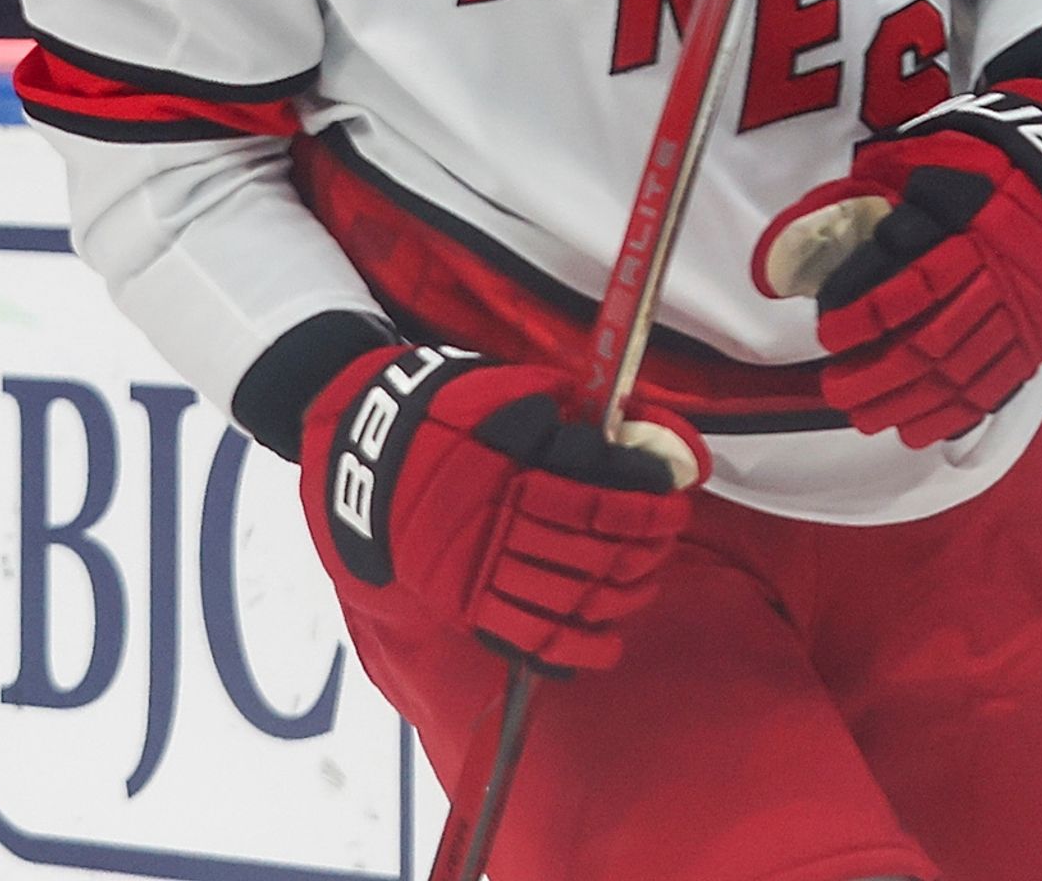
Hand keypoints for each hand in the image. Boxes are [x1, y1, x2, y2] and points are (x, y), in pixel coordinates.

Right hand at [297, 344, 702, 673]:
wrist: (367, 458)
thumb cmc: (450, 415)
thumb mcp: (511, 393)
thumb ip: (574, 413)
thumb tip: (645, 434)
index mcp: (510, 473)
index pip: (597, 498)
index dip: (645, 504)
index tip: (673, 498)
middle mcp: (497, 527)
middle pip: (589, 551)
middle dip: (642, 547)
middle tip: (666, 536)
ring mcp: (479, 571)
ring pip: (566, 597)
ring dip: (618, 594)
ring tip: (645, 581)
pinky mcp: (463, 605)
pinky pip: (524, 637)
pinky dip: (572, 648)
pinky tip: (608, 644)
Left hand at [755, 82, 1041, 446]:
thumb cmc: (981, 166)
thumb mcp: (923, 159)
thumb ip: (866, 193)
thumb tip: (801, 234)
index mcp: (966, 229)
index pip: (911, 284)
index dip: (865, 315)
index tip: (829, 334)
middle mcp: (996, 277)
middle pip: (931, 340)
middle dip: (877, 373)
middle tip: (835, 387)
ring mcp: (1020, 314)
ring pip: (958, 372)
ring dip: (906, 402)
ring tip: (863, 416)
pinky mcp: (1035, 340)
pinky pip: (992, 388)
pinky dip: (952, 416)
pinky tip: (915, 430)